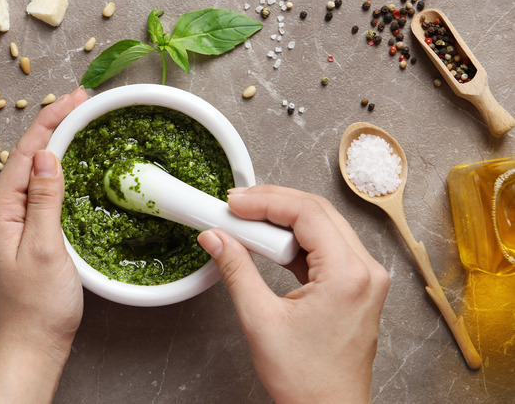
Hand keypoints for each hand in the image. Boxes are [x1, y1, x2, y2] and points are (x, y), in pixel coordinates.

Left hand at [0, 87, 87, 403]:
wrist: (31, 348)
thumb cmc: (38, 307)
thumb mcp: (46, 248)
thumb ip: (45, 199)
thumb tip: (47, 156)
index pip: (25, 153)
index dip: (51, 120)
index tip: (76, 97)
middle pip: (26, 158)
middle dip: (52, 125)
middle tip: (81, 101)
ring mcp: (9, 226)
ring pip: (32, 174)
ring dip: (53, 145)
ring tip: (77, 121)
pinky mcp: (22, 237)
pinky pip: (37, 193)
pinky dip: (54, 172)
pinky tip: (68, 166)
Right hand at [197, 185, 388, 403]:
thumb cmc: (306, 380)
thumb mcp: (260, 320)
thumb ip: (236, 270)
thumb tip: (216, 239)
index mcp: (348, 275)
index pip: (307, 214)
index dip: (265, 201)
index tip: (234, 204)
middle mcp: (366, 271)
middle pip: (318, 212)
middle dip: (273, 203)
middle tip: (236, 206)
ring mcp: (365, 278)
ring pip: (324, 226)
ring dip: (284, 220)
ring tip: (247, 222)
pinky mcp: (357, 287)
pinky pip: (327, 248)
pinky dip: (296, 241)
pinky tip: (268, 244)